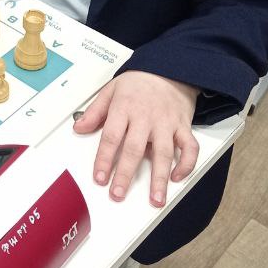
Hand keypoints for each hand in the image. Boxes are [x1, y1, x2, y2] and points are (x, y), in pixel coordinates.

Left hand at [74, 71, 199, 207]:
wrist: (169, 69)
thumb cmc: (138, 82)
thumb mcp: (111, 90)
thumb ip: (95, 111)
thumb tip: (79, 127)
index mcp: (124, 108)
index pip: (111, 137)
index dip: (104, 159)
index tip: (99, 177)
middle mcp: (145, 118)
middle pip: (133, 149)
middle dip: (125, 174)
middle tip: (118, 193)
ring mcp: (166, 123)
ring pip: (163, 153)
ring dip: (159, 178)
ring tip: (155, 199)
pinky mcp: (183, 126)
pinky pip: (189, 147)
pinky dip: (185, 164)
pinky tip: (177, 177)